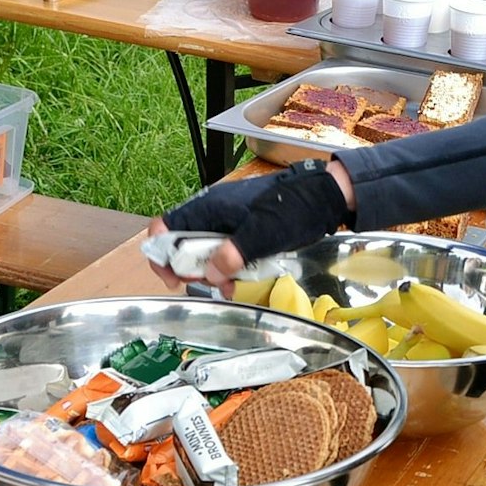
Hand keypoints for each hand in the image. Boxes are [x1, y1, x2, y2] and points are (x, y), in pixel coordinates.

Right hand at [145, 160, 353, 294]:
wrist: (324, 196)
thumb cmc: (293, 207)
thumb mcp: (263, 232)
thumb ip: (234, 252)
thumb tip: (210, 274)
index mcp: (210, 207)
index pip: (165, 228)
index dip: (161, 255)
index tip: (175, 278)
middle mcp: (213, 214)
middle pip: (181, 244)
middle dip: (187, 269)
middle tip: (202, 286)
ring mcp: (227, 223)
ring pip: (204, 252)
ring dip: (210, 273)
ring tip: (227, 289)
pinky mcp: (242, 232)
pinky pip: (224, 254)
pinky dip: (227, 270)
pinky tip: (238, 284)